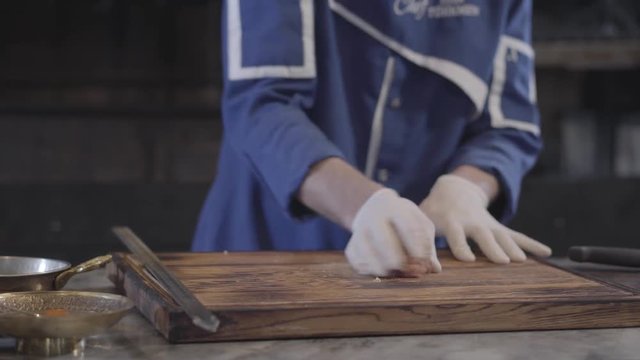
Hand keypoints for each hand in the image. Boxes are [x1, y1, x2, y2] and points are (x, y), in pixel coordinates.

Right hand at [345, 188, 441, 275]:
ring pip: (370, 258)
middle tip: (414, 271)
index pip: (408, 228)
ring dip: (388, 271)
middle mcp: (372, 218)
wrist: (372, 207)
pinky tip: (384, 269)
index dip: (419, 249)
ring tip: (399, 271)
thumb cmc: (402, 218)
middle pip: (385, 244)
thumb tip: (434, 269)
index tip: (426, 261)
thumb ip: (427, 244)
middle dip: (402, 262)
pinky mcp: (350, 247)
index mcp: (393, 208)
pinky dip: (373, 272)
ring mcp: (358, 232)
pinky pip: (359, 265)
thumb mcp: (419, 222)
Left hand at [419, 175, 550, 263]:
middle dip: (493, 247)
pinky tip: (547, 252)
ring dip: (513, 247)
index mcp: (452, 221)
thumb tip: (419, 262)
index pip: (456, 235)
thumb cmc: (434, 209)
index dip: (461, 246)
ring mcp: (487, 224)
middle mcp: (472, 222)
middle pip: (484, 235)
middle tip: (503, 261)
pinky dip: (532, 243)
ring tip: (523, 261)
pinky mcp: (498, 227)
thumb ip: (420, 236)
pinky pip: (517, 235)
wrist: (454, 190)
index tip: (469, 259)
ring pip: (503, 235)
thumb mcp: (423, 217)